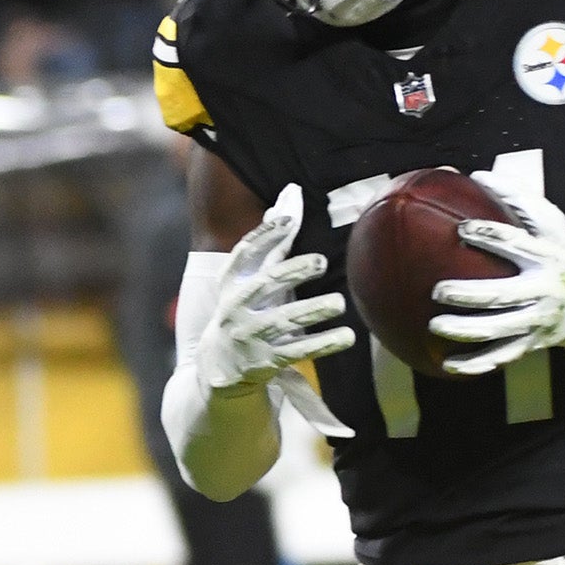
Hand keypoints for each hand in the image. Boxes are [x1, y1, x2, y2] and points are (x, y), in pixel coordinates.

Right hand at [196, 182, 353, 393]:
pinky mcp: (264, 361)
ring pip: (284, 320)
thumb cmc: (243, 312)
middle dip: (293, 272)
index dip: (263, 236)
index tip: (287, 222)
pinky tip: (346, 336)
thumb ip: (271, 246)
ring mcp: (249, 336)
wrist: (217, 368)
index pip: (243, 254)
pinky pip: (297, 351)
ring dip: (312, 310)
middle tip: (322, 262)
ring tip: (339, 302)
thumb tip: (290, 197)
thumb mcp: (247, 280)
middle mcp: (235, 307)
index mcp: (231, 283)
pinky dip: (322, 344)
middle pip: (265, 285)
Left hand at [426, 184, 564, 375]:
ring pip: (498, 329)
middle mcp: (542, 291)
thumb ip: (520, 199)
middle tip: (438, 291)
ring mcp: (539, 320)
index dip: (488, 235)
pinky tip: (448, 364)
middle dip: (467, 294)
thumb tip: (480, 174)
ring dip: (465, 330)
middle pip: (500, 295)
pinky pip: (502, 356)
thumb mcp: (553, 222)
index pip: (514, 244)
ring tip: (435, 325)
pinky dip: (476, 363)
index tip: (462, 229)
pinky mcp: (535, 342)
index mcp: (545, 257)